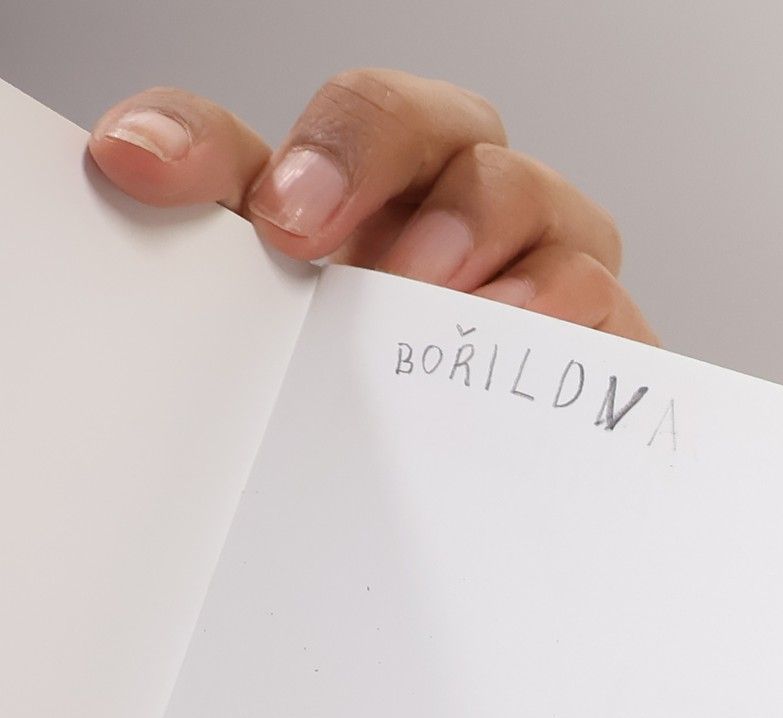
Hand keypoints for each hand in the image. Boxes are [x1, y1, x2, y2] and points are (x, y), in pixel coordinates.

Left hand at [87, 69, 654, 340]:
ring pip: (555, 209)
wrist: (447, 503)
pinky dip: (571, 323)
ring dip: (487, 246)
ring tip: (431, 305)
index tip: (282, 219)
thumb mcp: (267, 292)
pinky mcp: (612, 350)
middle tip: (337, 250)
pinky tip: (515, 350)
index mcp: (393, 178)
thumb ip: (203, 208)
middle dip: (394, 171)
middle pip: (461, 128)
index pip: (363, 114)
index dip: (329, 147)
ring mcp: (557, 269)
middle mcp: (481, 203)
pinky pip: (617, 316)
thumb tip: (130, 156)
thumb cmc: (359, 383)